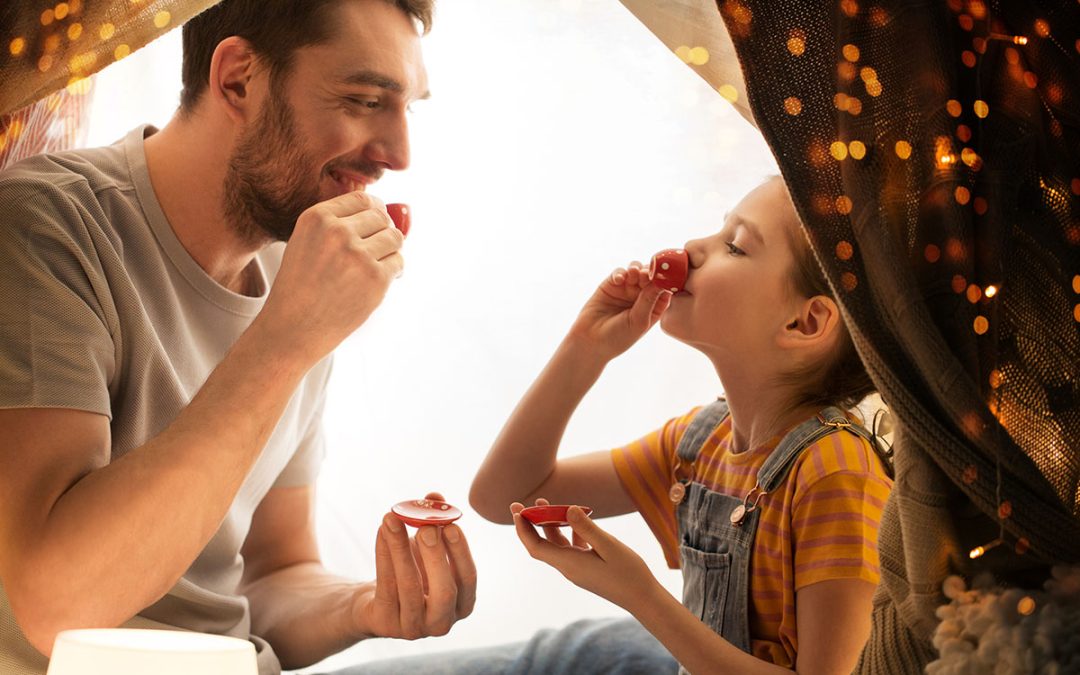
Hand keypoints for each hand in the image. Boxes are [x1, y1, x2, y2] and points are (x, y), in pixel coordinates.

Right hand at [257, 192, 403, 365]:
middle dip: (383, 231)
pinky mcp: (375, 279)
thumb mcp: (307, 242)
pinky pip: (398, 262)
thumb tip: (390, 211)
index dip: (374, 210)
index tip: (376, 222)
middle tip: (375, 250)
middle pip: (381, 217)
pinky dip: (394, 271)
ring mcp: (358, 255)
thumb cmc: (301, 287)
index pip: (362, 198)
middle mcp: (337, 232)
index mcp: (317, 218)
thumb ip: (339, 223)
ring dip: (390, 250)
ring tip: (375, 266)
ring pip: (395, 238)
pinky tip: (377, 282)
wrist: (293, 328)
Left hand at [353, 492, 476, 639]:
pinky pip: (386, 586)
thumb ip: (435, 523)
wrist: (375, 605)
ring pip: (409, 586)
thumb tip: (435, 497)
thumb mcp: (426, 549)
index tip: (451, 525)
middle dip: (435, 556)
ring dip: (400, 548)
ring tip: (393, 518)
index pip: (468, 578)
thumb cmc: (411, 572)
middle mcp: (442, 622)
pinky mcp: (386, 625)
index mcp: (462, 604)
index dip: (461, 552)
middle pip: (444, 591)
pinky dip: (383, 554)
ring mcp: (414, 628)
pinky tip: (382, 530)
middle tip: (426, 527)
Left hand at [511, 499, 658, 612]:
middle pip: (541, 545)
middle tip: (517, 504)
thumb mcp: (609, 546)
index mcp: (569, 564)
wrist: (643, 599)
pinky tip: (575, 518)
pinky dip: (568, 532)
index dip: (523, 529)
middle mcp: (568, 568)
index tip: (517, 510)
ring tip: (544, 503)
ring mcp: (577, 569)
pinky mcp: (587, 568)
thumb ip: (587, 528)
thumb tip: (567, 509)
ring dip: (548, 525)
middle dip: (528, 525)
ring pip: (556, 545)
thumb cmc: (628, 573)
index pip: (536, 547)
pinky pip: (571, 548)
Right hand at [566, 262, 671, 360]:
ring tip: (633, 273)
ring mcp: (626, 290)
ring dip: (636, 269)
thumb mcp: (638, 321)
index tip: (666, 275)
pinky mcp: (611, 285)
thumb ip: (649, 300)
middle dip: (650, 272)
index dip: (666, 280)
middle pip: (651, 277)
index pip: (665, 289)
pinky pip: (619, 273)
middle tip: (646, 274)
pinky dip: (620, 273)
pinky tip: (619, 280)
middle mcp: (642, 297)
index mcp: (653, 308)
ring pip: (636, 271)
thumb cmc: (618, 337)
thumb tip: (660, 281)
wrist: (590, 341)